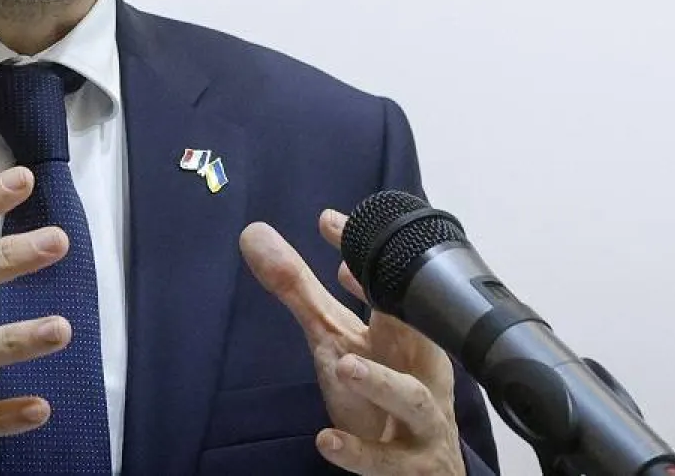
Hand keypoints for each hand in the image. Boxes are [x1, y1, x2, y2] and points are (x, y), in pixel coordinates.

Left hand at [240, 211, 463, 474]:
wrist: (419, 470)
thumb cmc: (380, 395)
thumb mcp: (335, 339)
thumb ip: (297, 289)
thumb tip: (252, 234)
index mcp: (406, 337)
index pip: (389, 288)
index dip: (366, 256)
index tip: (330, 222)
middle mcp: (420, 374)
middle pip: (417, 336)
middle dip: (394, 311)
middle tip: (351, 278)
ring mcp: (422, 423)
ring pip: (412, 400)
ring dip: (382, 382)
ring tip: (346, 365)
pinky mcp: (412, 468)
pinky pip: (388, 463)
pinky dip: (360, 454)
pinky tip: (327, 442)